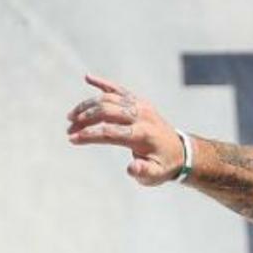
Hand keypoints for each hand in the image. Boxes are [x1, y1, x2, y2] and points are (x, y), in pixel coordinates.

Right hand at [66, 73, 181, 185]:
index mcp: (143, 134)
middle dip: (84, 120)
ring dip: (88, 106)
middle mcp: (141, 116)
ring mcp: (140, 106)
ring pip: (108, 99)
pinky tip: (88, 77)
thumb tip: (131, 168)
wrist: (181, 152)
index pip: (110, 132)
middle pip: (106, 111)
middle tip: (70, 129)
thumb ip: (143, 172)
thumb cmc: (164, 165)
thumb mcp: (156, 174)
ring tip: (72, 117)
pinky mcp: (138, 101)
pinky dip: (103, 83)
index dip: (89, 135)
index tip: (73, 139)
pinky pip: (118, 89)